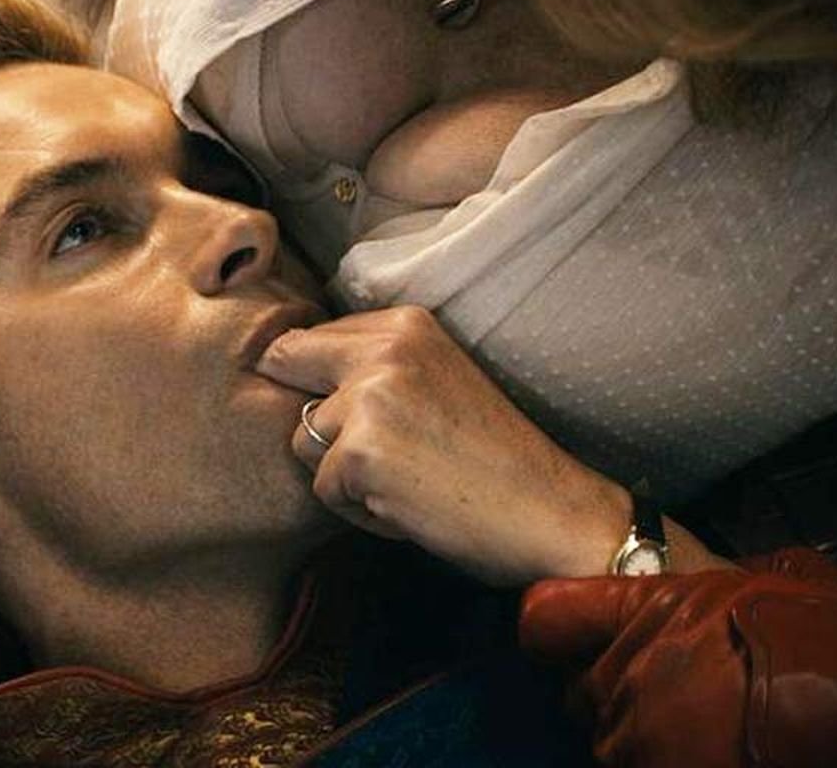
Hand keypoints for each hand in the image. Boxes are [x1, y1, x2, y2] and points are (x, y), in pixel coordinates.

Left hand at [254, 305, 632, 584]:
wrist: (551, 511)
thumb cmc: (496, 459)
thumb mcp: (437, 380)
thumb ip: (375, 365)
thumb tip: (285, 365)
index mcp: (404, 323)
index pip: (308, 338)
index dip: (321, 385)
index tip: (366, 419)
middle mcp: (383, 348)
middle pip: (285, 368)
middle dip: (315, 417)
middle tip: (375, 453)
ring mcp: (370, 397)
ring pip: (302, 439)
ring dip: (341, 473)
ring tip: (405, 480)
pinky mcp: (361, 453)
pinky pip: (323, 491)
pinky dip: (359, 512)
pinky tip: (410, 507)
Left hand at [519, 549, 836, 767]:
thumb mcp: (784, 577)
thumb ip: (724, 580)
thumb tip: (711, 586)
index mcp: (656, 610)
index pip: (548, 618)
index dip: (559, 626)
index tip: (574, 636)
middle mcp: (634, 675)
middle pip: (577, 690)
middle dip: (615, 690)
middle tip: (671, 694)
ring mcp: (645, 740)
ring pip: (607, 742)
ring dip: (641, 738)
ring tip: (703, 731)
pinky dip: (665, 760)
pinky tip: (712, 751)